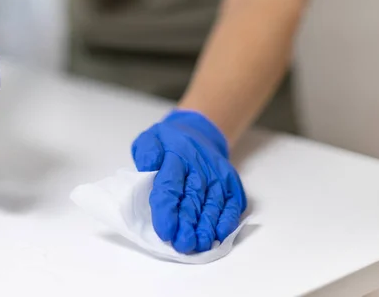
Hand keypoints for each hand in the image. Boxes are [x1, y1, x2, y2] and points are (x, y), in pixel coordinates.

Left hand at [132, 110, 246, 253]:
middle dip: (188, 224)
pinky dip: (227, 220)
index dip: (167, 210)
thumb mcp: (151, 139)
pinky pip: (231, 203)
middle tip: (183, 244)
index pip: (170, 185)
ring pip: (212, 204)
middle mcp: (200, 166)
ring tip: (199, 245)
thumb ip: (147, 152)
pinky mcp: (231, 182)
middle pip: (193, 199)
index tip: (165, 231)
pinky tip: (219, 235)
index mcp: (176, 155)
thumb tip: (148, 166)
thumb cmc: (169, 143)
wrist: (199, 132)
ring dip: (207, 227)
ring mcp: (217, 175)